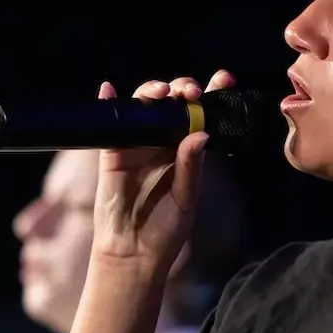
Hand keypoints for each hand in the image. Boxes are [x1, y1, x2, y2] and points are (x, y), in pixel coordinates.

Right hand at [92, 71, 234, 273]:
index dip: (211, 95)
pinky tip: (110, 91)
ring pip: (144, 108)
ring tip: (161, 92)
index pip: (202, 116)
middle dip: (183, 90)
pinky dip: (109, 104)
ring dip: (151, 92)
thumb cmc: (165, 230)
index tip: (224, 79)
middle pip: (173, 104)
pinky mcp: (113, 152)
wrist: (133, 253)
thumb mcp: (185, 198)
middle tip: (190, 91)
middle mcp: (163, 143)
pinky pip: (111, 124)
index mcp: (187, 151)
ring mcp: (137, 145)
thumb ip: (190, 166)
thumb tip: (201, 134)